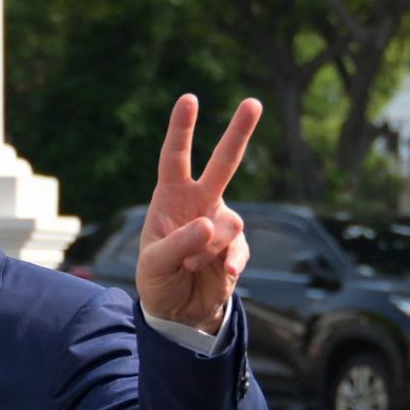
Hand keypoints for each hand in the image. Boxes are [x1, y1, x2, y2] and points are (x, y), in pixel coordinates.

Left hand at [136, 94, 261, 332]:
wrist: (178, 310)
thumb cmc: (158, 277)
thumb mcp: (156, 262)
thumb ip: (180, 243)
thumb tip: (212, 224)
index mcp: (170, 197)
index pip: (174, 158)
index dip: (181, 129)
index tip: (189, 99)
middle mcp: (199, 202)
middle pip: (222, 164)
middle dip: (238, 134)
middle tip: (253, 102)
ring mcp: (221, 222)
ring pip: (230, 221)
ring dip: (210, 247)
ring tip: (191, 266)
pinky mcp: (237, 247)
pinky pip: (240, 247)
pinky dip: (231, 261)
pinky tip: (225, 272)